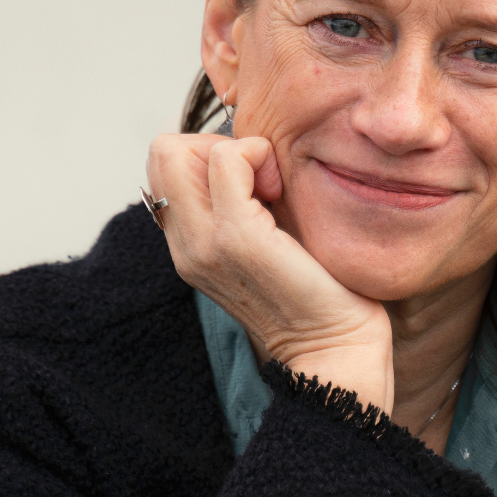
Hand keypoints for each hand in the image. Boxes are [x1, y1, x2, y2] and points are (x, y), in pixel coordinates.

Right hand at [146, 134, 394, 413]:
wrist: (334, 350)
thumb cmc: (317, 291)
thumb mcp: (265, 238)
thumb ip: (242, 200)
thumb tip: (245, 149)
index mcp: (188, 245)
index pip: (163, 166)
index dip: (207, 156)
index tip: (253, 185)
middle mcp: (185, 244)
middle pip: (162, 151)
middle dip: (214, 146)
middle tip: (260, 181)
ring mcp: (204, 242)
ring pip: (178, 149)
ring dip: (235, 151)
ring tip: (271, 189)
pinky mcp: (236, 237)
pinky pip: (226, 159)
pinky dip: (256, 154)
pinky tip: (280, 190)